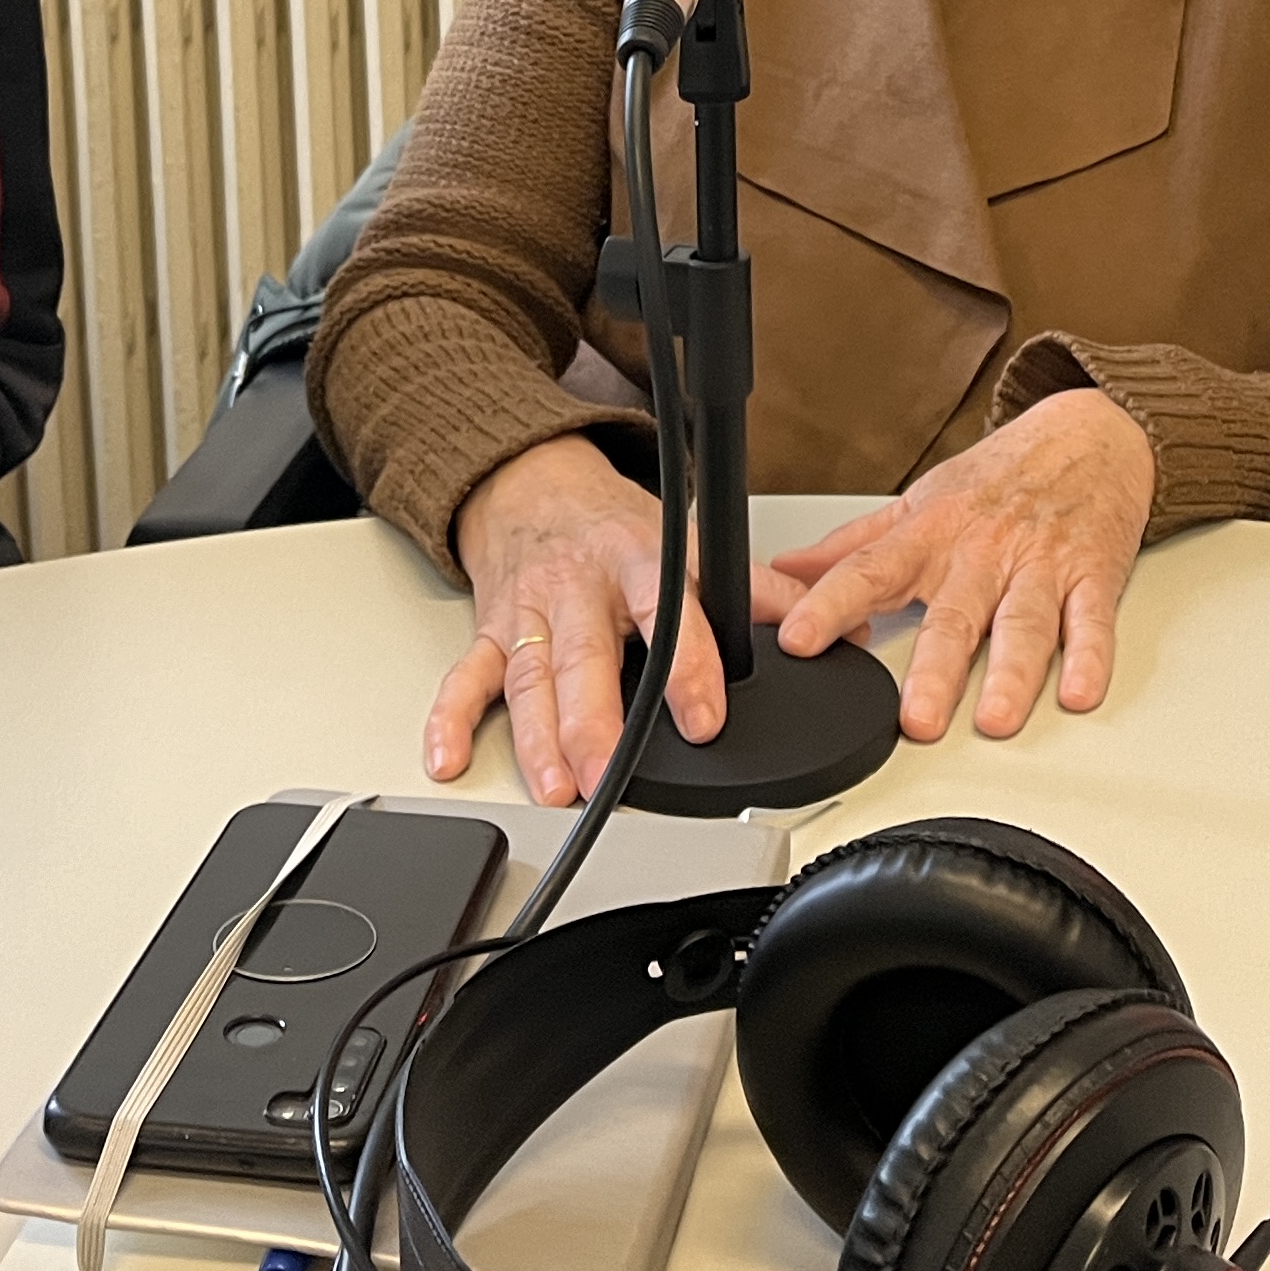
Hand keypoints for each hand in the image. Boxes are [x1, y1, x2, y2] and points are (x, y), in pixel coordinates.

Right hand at [427, 435, 798, 807]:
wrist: (533, 483)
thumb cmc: (612, 525)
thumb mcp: (686, 540)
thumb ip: (751, 590)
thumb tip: (821, 626)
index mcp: (637, 559)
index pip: (667, 613)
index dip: (687, 667)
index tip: (703, 717)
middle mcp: (580, 589)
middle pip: (585, 659)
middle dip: (594, 722)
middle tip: (606, 774)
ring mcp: (530, 611)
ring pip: (529, 677)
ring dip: (536, 737)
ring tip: (553, 787)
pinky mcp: (490, 630)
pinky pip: (465, 676)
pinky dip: (452, 718)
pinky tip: (448, 757)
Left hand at [769, 386, 1155, 745]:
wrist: (1092, 435)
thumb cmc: (1001, 477)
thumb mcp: (920, 503)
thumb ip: (854, 546)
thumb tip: (785, 571)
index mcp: (931, 535)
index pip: (870, 572)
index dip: (830, 605)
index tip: (798, 640)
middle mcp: (983, 553)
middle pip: (954, 616)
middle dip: (934, 670)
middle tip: (915, 719)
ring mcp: (1040, 565)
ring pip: (1022, 624)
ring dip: (1011, 674)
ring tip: (995, 719)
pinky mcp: (1093, 577)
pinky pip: (1091, 621)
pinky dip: (1089, 657)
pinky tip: (1078, 692)